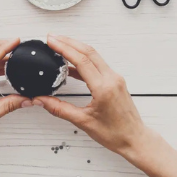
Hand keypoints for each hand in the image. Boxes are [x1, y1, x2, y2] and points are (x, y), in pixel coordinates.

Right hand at [33, 35, 176, 176]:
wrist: (134, 139)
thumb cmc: (114, 134)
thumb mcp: (83, 122)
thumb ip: (60, 109)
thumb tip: (41, 100)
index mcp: (104, 88)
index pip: (82, 61)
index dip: (64, 48)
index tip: (51, 41)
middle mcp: (112, 79)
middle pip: (88, 52)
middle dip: (69, 42)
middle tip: (52, 37)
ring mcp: (115, 78)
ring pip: (94, 56)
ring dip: (76, 48)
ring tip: (59, 46)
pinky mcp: (115, 81)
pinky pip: (98, 65)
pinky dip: (83, 60)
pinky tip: (70, 64)